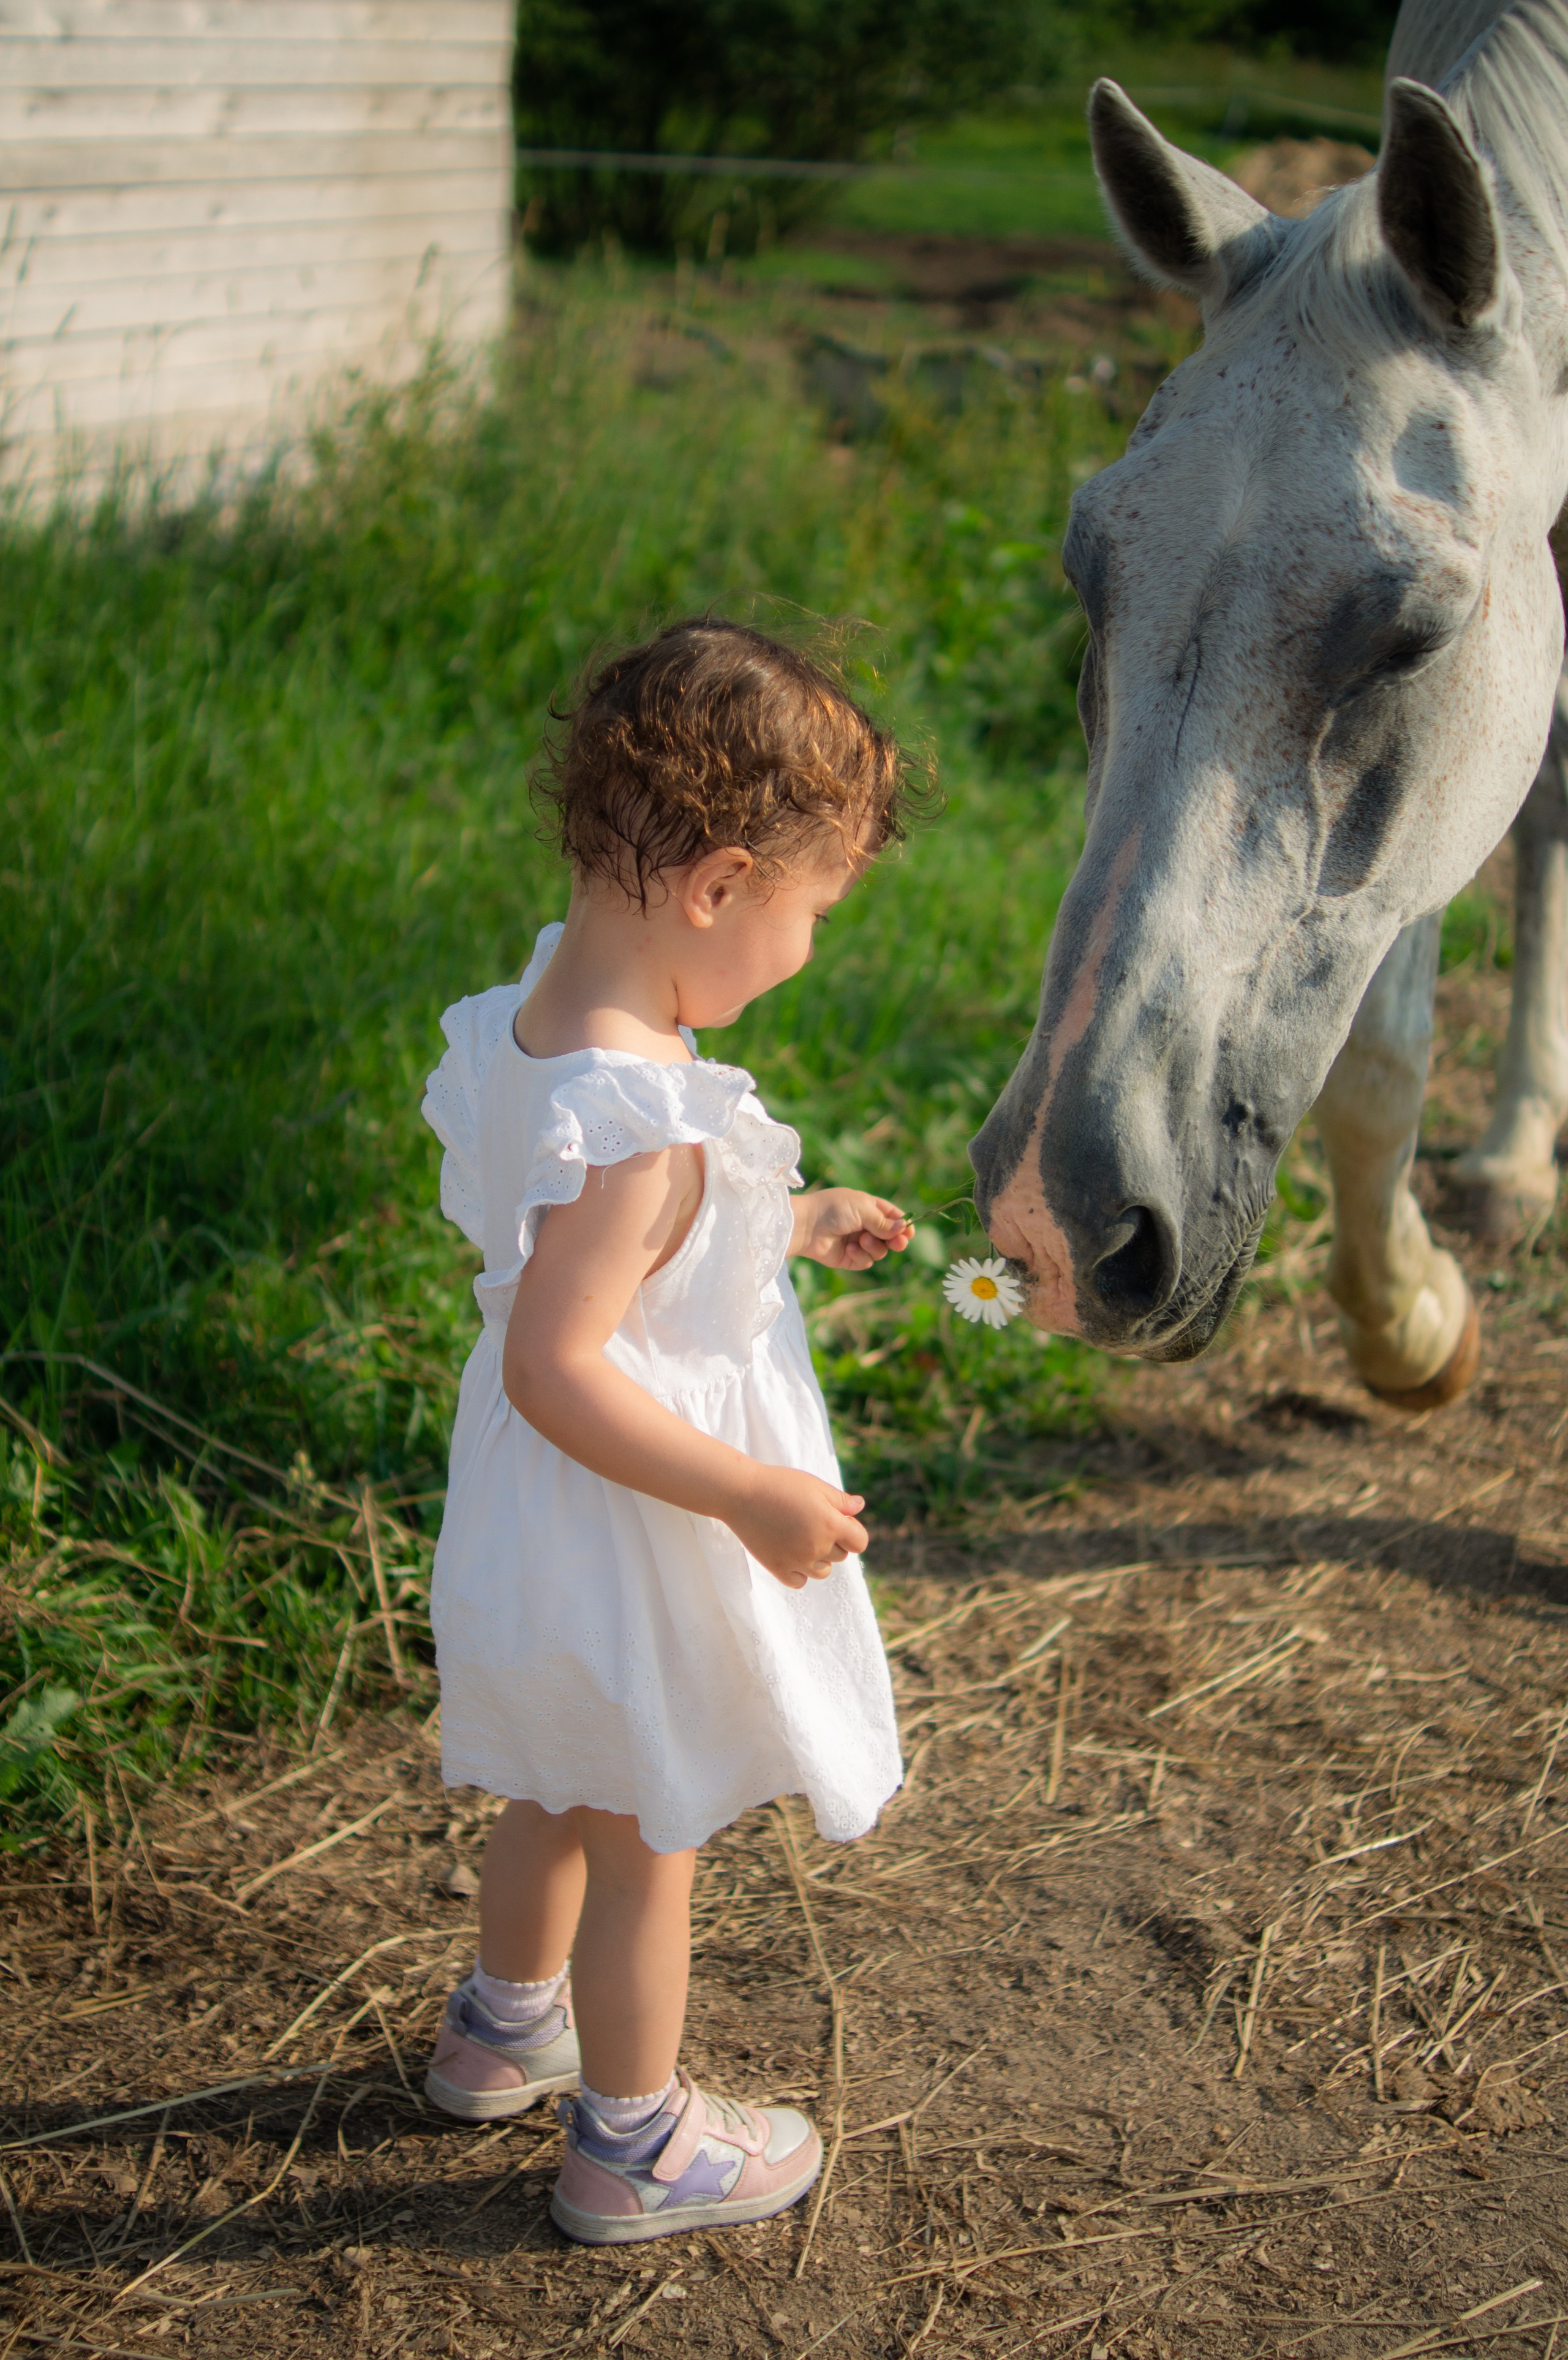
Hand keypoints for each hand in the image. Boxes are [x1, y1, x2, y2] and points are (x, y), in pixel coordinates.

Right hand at [725, 1464, 868, 1589]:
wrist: (741, 1493)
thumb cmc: (780, 1484)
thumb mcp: (815, 1485)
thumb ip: (841, 1500)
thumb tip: (859, 1507)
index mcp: (830, 1525)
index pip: (860, 1542)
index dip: (853, 1530)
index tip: (839, 1520)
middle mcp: (817, 1547)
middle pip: (841, 1555)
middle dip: (834, 1540)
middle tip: (812, 1521)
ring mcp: (797, 1561)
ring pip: (823, 1571)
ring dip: (819, 1558)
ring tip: (801, 1537)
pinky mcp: (778, 1569)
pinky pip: (799, 1581)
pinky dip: (799, 1571)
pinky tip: (791, 1553)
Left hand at [792, 1187, 913, 1271]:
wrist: (806, 1225)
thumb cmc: (832, 1209)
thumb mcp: (862, 1208)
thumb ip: (883, 1221)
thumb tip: (903, 1228)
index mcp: (868, 1207)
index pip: (892, 1217)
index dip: (902, 1225)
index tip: (909, 1232)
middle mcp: (864, 1225)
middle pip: (890, 1237)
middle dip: (896, 1240)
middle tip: (898, 1243)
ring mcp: (857, 1242)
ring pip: (880, 1251)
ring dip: (874, 1246)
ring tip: (861, 1239)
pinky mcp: (849, 1258)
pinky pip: (866, 1261)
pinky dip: (860, 1255)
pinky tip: (849, 1248)